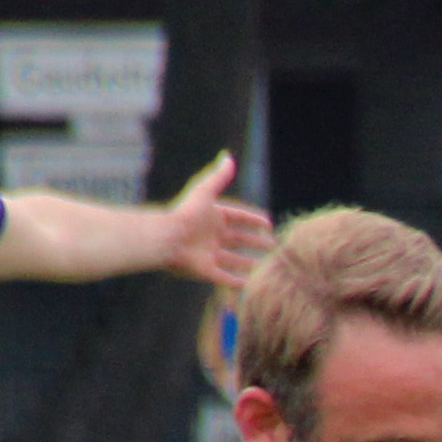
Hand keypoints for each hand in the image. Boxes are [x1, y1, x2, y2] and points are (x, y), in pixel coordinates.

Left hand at [158, 151, 273, 288]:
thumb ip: (218, 176)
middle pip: (239, 240)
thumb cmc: (186, 213)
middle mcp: (212, 236)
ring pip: (234, 260)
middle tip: (273, 247)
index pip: (238, 217)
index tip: (268, 224)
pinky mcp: (206, 272)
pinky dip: (237, 282)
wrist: (168, 238)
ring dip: (249, 263)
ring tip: (266, 266)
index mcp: (213, 217)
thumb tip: (228, 157)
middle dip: (256, 243)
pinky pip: (225, 278)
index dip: (253, 220)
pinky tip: (250, 284)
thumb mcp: (205, 191)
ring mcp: (209, 255)